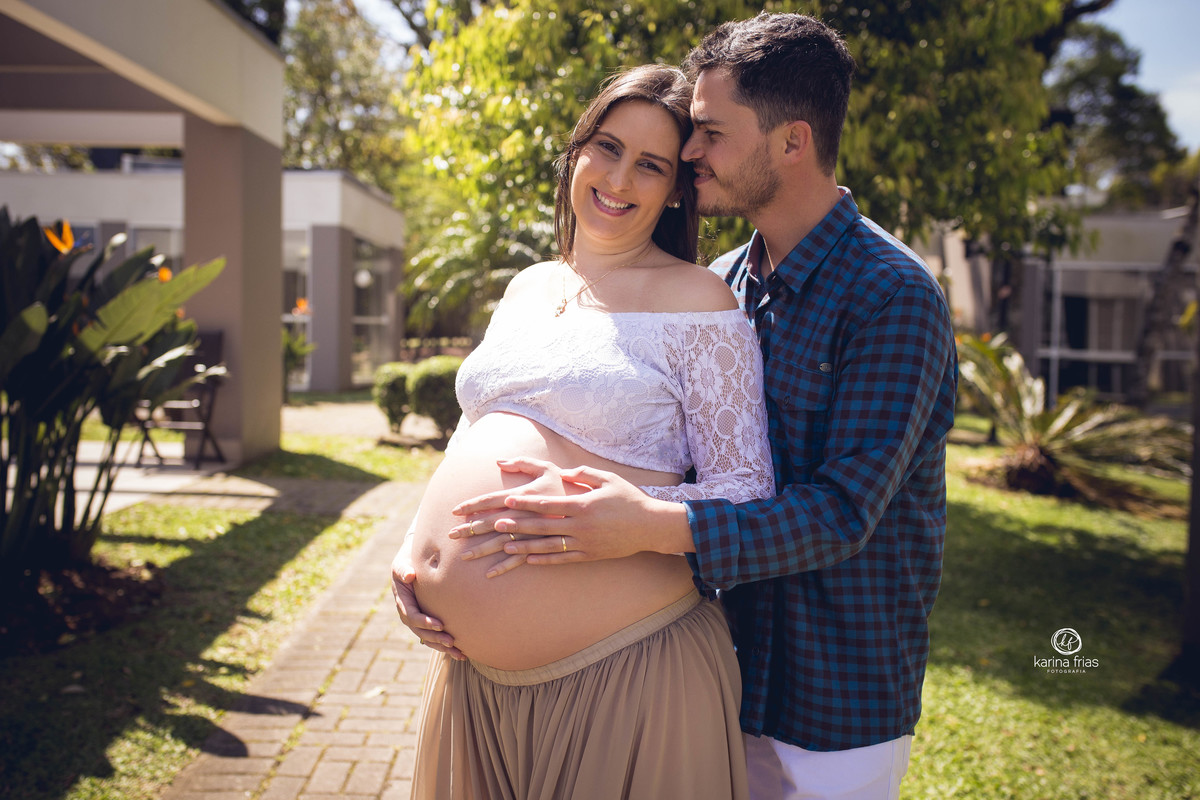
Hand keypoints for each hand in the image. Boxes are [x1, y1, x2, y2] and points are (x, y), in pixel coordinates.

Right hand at [389, 534, 464, 659]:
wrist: (413, 560)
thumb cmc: (409, 559)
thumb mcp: (402, 562)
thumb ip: (404, 569)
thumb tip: (409, 576)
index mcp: (402, 600)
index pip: (411, 615)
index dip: (424, 622)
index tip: (440, 624)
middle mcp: (408, 612)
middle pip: (420, 631)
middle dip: (435, 637)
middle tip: (451, 641)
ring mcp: (417, 617)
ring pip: (428, 638)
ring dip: (442, 646)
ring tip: (459, 653)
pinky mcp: (427, 619)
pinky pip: (435, 635)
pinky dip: (446, 645)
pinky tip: (462, 652)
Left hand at [454, 458, 693, 566]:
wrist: (650, 526)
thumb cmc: (629, 499)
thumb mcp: (608, 479)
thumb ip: (583, 474)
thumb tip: (563, 472)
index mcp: (582, 505)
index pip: (547, 504)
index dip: (525, 503)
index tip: (507, 500)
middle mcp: (580, 526)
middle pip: (542, 526)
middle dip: (517, 525)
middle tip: (495, 524)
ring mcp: (584, 543)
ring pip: (548, 546)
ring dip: (524, 545)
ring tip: (505, 545)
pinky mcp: (590, 555)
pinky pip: (562, 559)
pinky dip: (544, 560)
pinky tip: (528, 559)